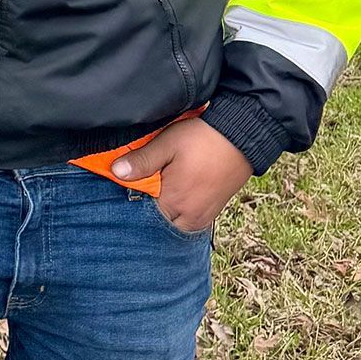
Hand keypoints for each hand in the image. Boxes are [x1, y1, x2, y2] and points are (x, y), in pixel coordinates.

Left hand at [111, 118, 252, 232]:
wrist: (244, 136)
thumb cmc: (203, 139)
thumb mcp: (167, 144)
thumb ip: (141, 161)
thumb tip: (116, 172)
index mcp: (175, 202)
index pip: (142, 214)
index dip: (131, 201)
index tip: (126, 189)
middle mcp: (190, 216)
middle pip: (158, 222)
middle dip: (147, 210)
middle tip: (141, 191)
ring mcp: (204, 216)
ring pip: (174, 223)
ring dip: (164, 211)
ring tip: (158, 192)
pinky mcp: (214, 211)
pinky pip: (188, 220)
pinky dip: (178, 212)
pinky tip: (174, 194)